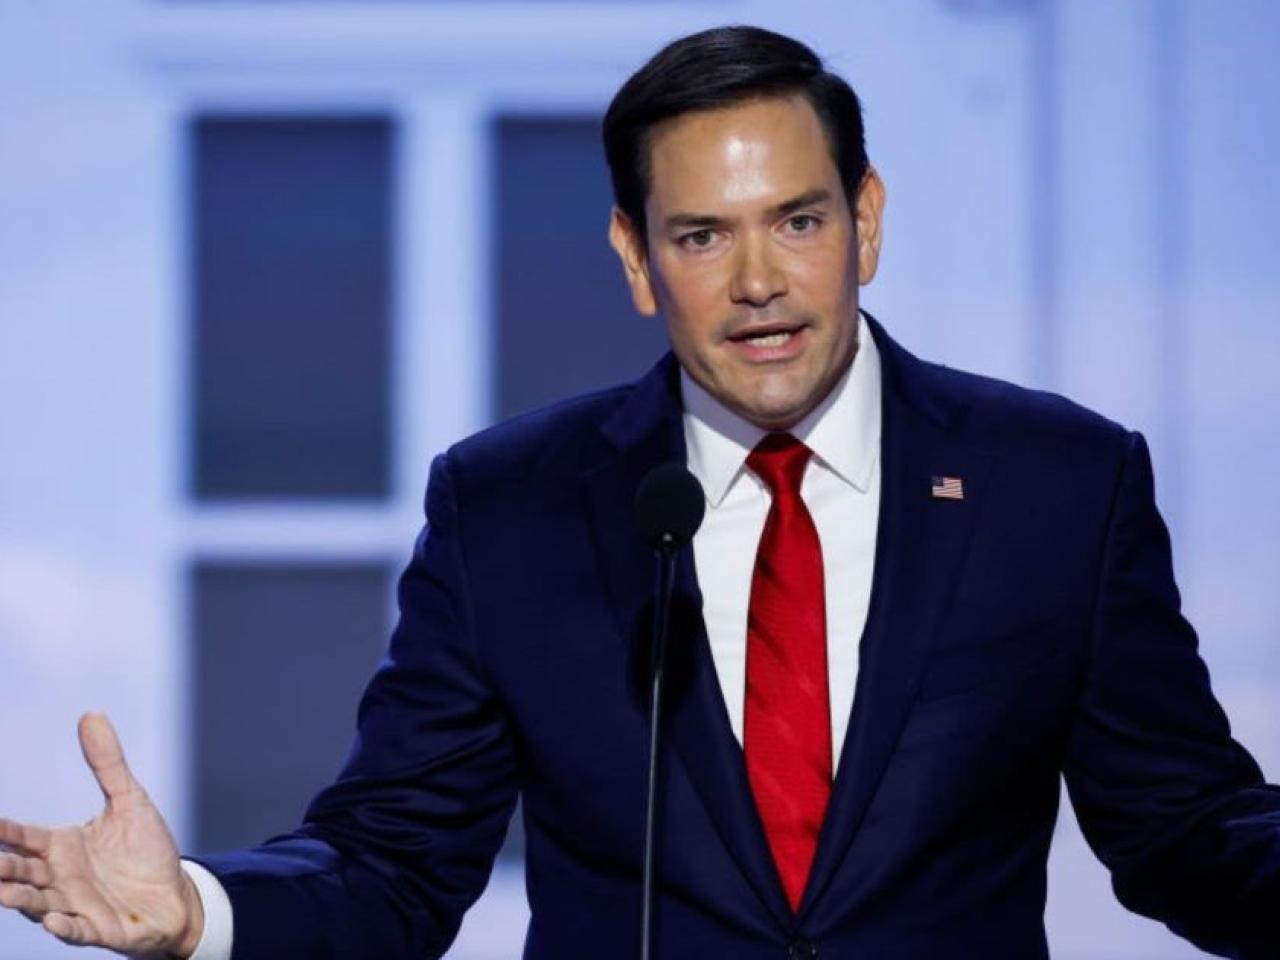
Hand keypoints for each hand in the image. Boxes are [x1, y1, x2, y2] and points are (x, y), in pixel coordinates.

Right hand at [0, 712, 203, 957]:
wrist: (176, 894)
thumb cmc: (146, 850)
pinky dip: (64, 927)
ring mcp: (76, 905)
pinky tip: (55, 920)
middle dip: (4, 868)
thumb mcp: (130, 800)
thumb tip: (90, 714)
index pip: (23, 836)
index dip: (3, 829)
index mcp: (62, 846)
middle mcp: (61, 877)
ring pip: (38, 903)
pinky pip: (76, 930)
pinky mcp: (98, 928)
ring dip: (21, 900)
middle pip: (22, 871)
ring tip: (4, 892)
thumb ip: (107, 763)